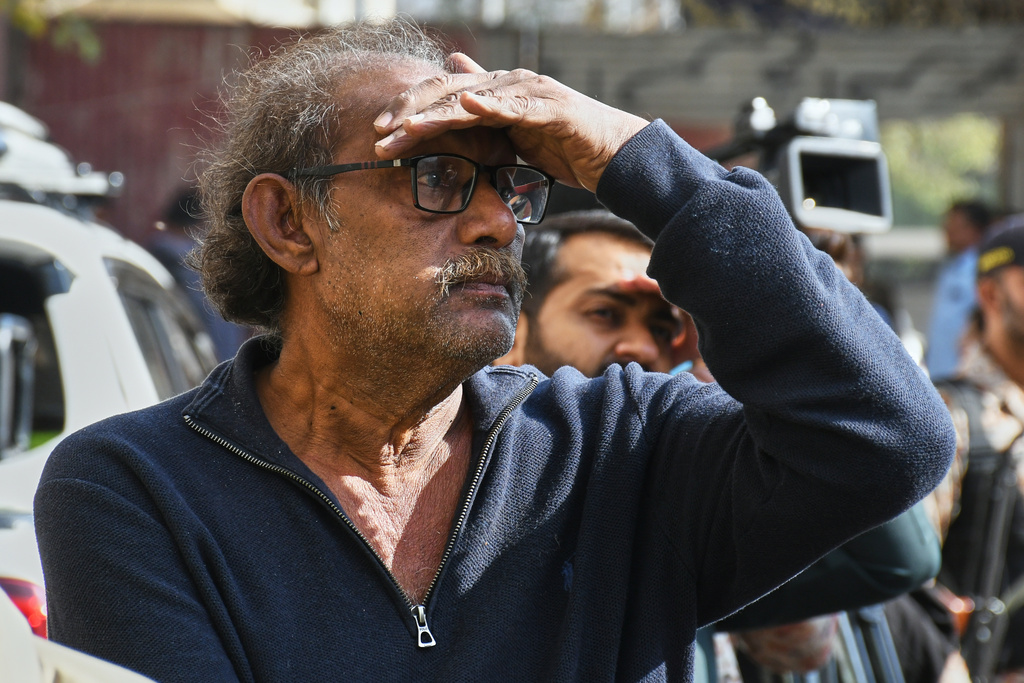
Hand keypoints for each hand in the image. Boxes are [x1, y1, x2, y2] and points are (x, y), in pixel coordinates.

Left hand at [373, 53, 648, 191]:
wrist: (612, 157)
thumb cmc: (563, 146)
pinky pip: (515, 106)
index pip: (440, 97)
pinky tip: (466, 107)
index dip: (408, 110)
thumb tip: (455, 83)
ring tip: (407, 129)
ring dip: (436, 115)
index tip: (378, 132)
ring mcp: (528, 93)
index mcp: (493, 92)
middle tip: (379, 133)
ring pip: (472, 100)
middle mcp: (506, 85)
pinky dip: (490, 105)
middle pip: (446, 92)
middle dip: (409, 112)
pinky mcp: (550, 109)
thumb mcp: (513, 132)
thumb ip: (484, 112)